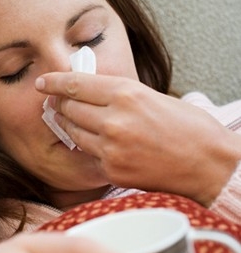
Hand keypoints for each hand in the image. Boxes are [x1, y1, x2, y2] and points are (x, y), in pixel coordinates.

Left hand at [36, 72, 240, 205]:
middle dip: (62, 105)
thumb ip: (120, 95)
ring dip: (71, 126)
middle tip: (59, 103)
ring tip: (75, 122)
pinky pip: (89, 155)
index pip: (76, 84)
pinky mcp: (111, 170)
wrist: (210, 167)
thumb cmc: (190, 130)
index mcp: (126, 94)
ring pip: (73, 132)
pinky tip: (102, 144)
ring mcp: (110, 148)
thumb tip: (92, 92)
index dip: (55, 82)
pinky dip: (91, 148)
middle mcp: (114, 120)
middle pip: (69, 108)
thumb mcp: (154, 98)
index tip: (42, 82)